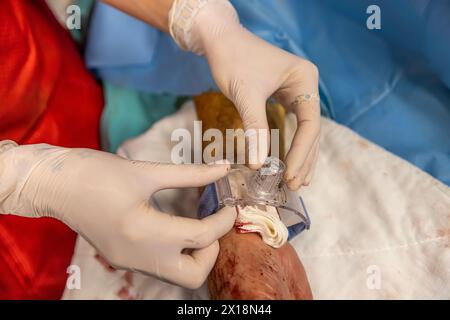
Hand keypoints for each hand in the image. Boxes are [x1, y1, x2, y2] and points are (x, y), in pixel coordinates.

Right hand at [0, 143, 235, 288]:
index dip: (223, 220)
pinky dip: (178, 252)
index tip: (231, 203)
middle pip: (194, 275)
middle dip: (212, 249)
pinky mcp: (124, 260)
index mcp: (143, 230)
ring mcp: (129, 262)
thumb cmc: (95, 172)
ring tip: (198, 222)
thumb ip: (190, 174)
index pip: (201, 237)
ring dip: (196, 253)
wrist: (54, 185)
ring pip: (178, 275)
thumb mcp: (145, 171)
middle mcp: (137, 255)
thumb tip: (222, 171)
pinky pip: (162, 266)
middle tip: (212, 220)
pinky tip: (178, 227)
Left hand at [186, 1, 320, 188]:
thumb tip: (258, 165)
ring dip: (299, 155)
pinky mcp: (283, 95)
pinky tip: (288, 162)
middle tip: (294, 186)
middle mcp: (306, 85)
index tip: (290, 175)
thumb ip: (255, 129)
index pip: (310, 123)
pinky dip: (289, 144)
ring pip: (303, 130)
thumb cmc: (233, 60)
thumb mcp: (246, 96)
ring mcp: (296, 90)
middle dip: (302, 158)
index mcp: (305, 79)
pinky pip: (291, 124)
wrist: (220, 39)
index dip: (301, 152)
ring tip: (296, 182)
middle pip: (310, 130)